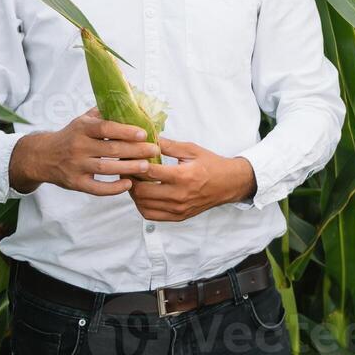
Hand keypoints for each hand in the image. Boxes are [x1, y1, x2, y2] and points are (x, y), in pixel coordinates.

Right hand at [9, 106, 159, 195]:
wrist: (42, 156)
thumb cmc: (70, 136)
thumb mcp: (82, 120)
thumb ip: (104, 112)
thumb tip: (130, 101)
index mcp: (82, 128)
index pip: (105, 128)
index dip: (125, 130)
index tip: (143, 133)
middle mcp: (78, 146)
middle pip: (110, 149)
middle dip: (135, 150)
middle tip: (153, 150)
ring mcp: (75, 166)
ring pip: (105, 168)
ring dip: (128, 168)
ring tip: (146, 166)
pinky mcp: (75, 183)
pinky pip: (96, 189)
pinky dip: (113, 188)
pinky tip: (128, 184)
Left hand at [128, 138, 257, 221]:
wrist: (229, 184)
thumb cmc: (211, 164)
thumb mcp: (192, 150)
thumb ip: (168, 145)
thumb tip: (147, 138)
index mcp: (183, 176)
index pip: (149, 172)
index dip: (134, 164)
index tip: (127, 157)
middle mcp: (179, 195)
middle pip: (142, 192)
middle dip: (130, 180)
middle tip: (126, 170)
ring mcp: (178, 209)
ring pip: (143, 205)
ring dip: (134, 194)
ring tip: (133, 181)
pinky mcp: (178, 216)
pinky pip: (151, 215)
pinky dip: (142, 206)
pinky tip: (142, 195)